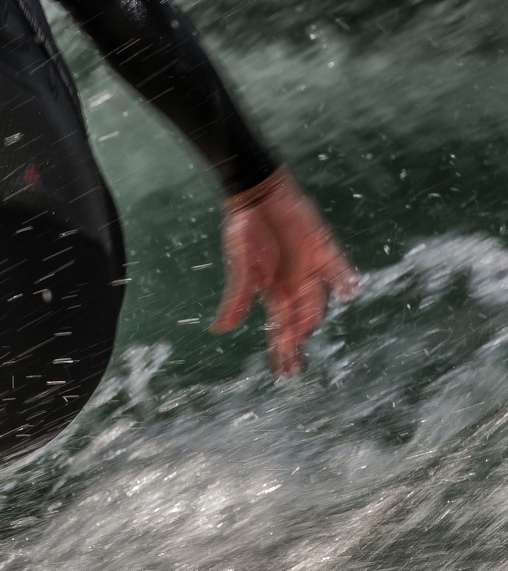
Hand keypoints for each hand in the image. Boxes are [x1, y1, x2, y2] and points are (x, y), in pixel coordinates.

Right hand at [210, 165, 359, 378]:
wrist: (259, 195)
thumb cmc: (245, 230)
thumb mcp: (241, 267)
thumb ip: (237, 299)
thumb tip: (220, 330)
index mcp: (274, 292)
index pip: (280, 329)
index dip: (282, 352)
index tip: (284, 375)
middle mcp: (295, 286)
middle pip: (300, 322)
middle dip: (296, 345)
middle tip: (296, 368)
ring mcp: (312, 269)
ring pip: (319, 302)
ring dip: (315, 319)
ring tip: (309, 333)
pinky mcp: (325, 250)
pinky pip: (339, 270)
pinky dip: (345, 282)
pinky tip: (350, 292)